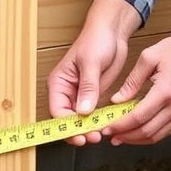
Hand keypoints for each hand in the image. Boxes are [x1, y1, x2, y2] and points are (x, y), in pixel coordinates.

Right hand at [47, 0, 140, 144]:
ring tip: (100, 135)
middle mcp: (67, 92)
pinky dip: (98, 122)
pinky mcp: (93, 97)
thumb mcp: (91, 63)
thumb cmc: (97, 40)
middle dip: (78, 131)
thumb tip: (83, 111)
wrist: (112, 32)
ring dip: (89, 129)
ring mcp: (80, 96)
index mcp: (59, 83)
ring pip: (80, 120)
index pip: (58, 111)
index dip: (68, 126)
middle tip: (93, 138)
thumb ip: (88, 88)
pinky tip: (106, 126)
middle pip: (67, 120)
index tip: (81, 134)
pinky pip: (92, 115)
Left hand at [102, 30, 170, 144]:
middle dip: (125, 136)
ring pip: (155, 137)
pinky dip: (149, 136)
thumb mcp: (151, 57)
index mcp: (165, 92)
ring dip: (136, 140)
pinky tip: (138, 133)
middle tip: (110, 135)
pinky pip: (165, 133)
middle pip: (146, 132)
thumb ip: (132, 80)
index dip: (120, 126)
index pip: (138, 117)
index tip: (107, 128)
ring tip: (120, 137)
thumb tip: (118, 99)